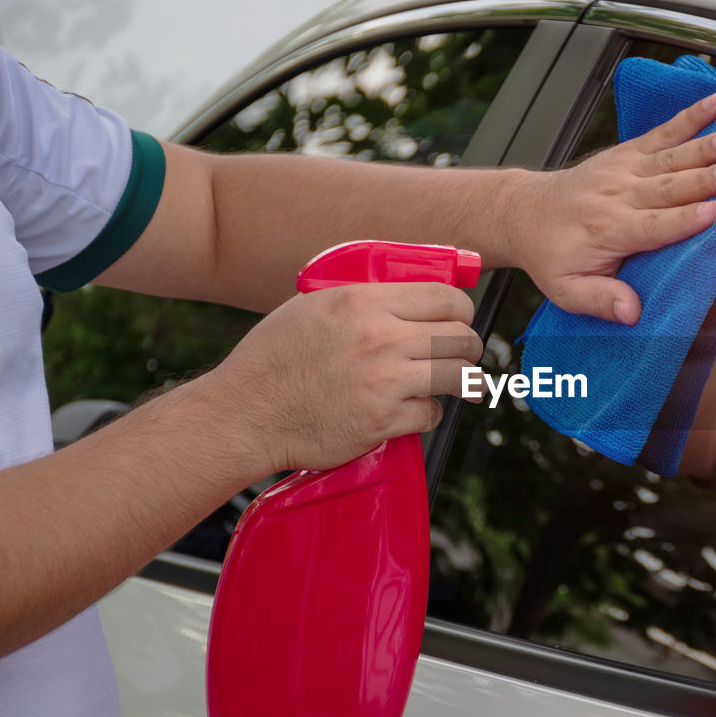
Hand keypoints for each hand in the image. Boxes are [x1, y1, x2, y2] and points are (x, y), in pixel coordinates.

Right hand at [201, 282, 482, 472]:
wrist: (245, 413)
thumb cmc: (274, 358)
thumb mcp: (313, 306)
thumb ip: (363, 298)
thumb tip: (409, 294)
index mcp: (363, 302)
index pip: (445, 298)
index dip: (461, 310)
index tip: (460, 320)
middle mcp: (379, 338)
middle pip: (460, 337)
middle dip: (469, 347)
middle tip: (464, 355)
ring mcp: (383, 382)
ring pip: (457, 376)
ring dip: (462, 381)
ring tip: (458, 383)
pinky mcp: (382, 422)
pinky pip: (431, 414)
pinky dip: (427, 413)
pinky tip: (412, 409)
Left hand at [508, 92, 715, 323]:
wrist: (525, 214)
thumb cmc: (552, 256)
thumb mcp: (566, 291)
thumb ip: (600, 301)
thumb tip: (632, 313)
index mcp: (609, 230)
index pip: (654, 225)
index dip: (685, 220)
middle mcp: (619, 196)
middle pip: (669, 187)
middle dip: (704, 178)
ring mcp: (624, 170)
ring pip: (670, 157)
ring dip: (704, 147)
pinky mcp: (627, 153)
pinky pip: (662, 133)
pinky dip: (689, 116)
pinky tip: (715, 102)